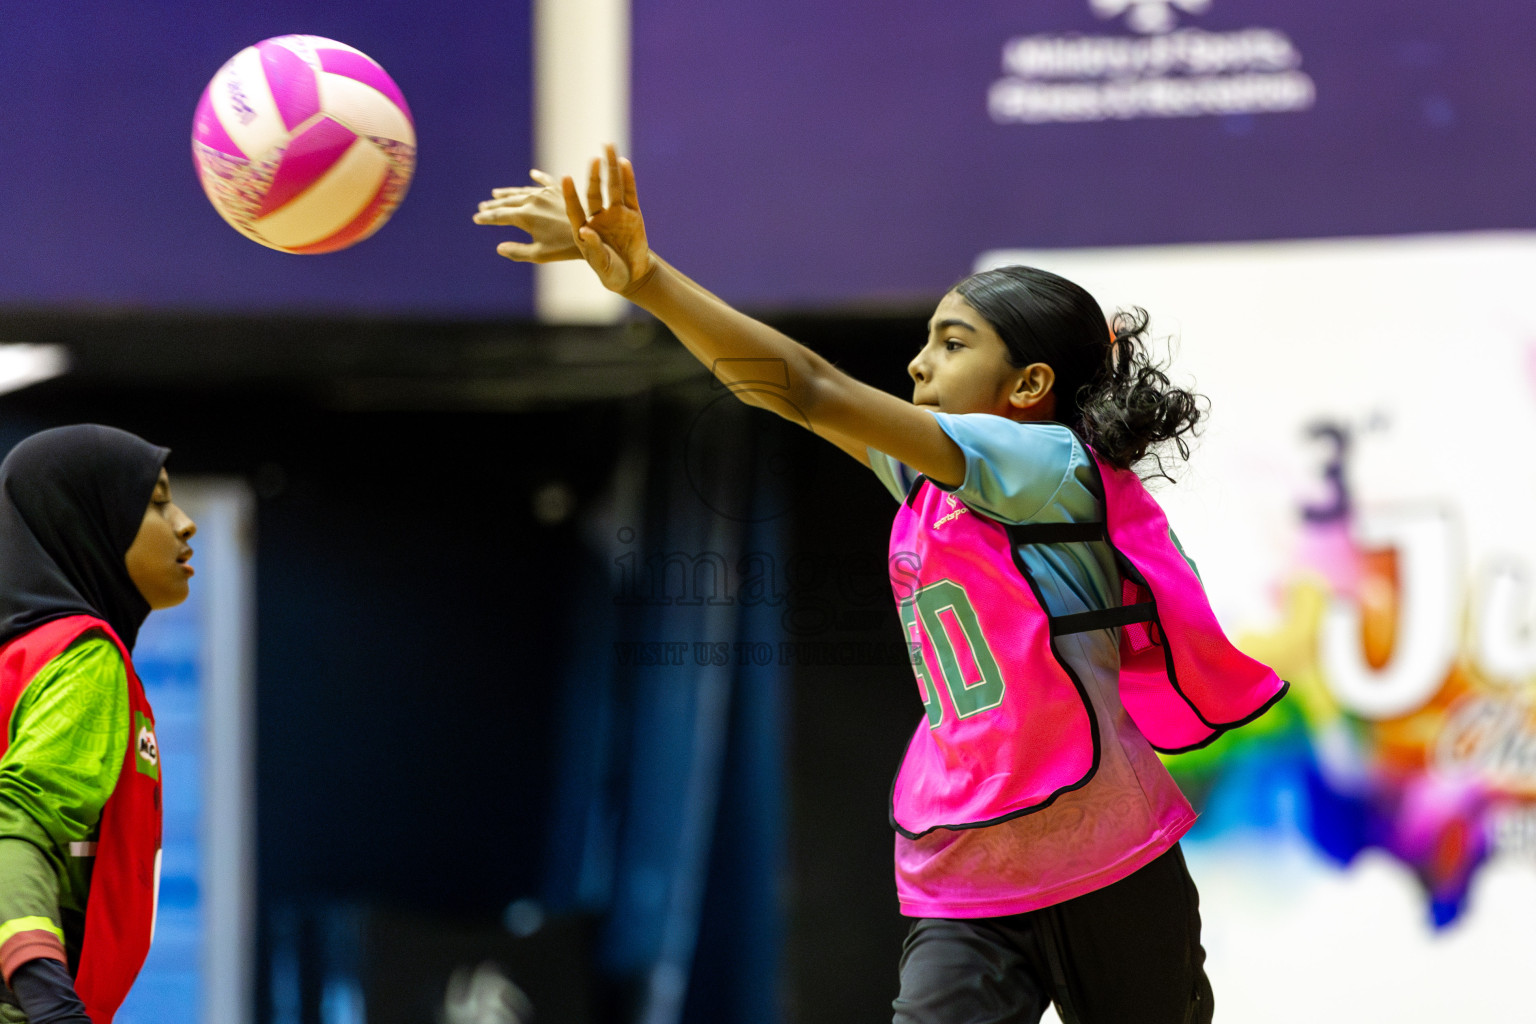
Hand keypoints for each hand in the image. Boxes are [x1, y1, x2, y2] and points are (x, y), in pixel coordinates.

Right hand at [473, 170, 580, 262]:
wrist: (591, 234)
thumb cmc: (564, 248)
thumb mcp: (539, 255)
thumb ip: (517, 252)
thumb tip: (499, 248)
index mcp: (524, 216)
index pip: (499, 216)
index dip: (486, 218)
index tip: (476, 219)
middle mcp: (532, 201)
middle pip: (507, 202)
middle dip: (493, 205)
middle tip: (482, 206)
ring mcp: (545, 194)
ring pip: (521, 191)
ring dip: (508, 193)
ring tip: (496, 194)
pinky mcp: (559, 191)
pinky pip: (545, 181)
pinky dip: (538, 178)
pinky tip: (532, 174)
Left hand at [562, 145, 654, 295]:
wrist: (633, 277)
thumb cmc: (611, 274)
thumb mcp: (600, 264)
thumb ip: (592, 248)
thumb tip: (584, 230)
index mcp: (583, 229)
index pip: (574, 209)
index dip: (570, 194)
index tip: (565, 178)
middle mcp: (598, 217)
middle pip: (594, 192)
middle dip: (594, 175)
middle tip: (594, 159)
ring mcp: (616, 214)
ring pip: (613, 187)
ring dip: (611, 168)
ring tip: (609, 147)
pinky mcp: (633, 214)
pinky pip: (630, 194)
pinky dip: (628, 179)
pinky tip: (625, 163)